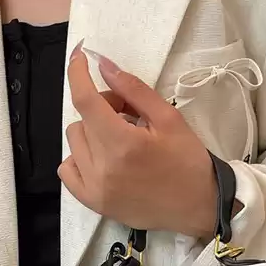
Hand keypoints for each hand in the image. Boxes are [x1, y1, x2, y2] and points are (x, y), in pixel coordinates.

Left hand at [59, 42, 217, 238]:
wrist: (198, 208)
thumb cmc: (188, 163)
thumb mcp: (169, 119)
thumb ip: (134, 90)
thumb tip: (104, 66)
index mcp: (124, 144)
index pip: (85, 100)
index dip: (77, 73)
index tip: (79, 57)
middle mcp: (104, 168)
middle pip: (82, 120)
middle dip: (102, 108)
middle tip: (128, 114)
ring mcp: (96, 189)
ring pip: (74, 142)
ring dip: (92, 133)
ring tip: (118, 139)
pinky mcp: (95, 203)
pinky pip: (67, 171)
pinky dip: (78, 158)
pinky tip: (101, 158)